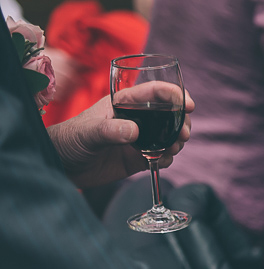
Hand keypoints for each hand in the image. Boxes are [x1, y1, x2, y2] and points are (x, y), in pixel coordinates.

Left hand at [48, 90, 193, 188]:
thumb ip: (109, 130)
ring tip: (173, 149)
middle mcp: (135, 119)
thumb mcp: (86, 133)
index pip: (153, 93)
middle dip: (181, 122)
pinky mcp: (138, 158)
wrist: (61, 166)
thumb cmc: (68, 141)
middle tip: (182, 135)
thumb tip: (135, 132)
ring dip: (177, 141)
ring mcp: (138, 139)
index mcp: (123, 104)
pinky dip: (167, 159)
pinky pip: (161, 156)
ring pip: (168, 136)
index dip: (174, 95)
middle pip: (168, 115)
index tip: (188, 105)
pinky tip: (161, 161)